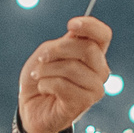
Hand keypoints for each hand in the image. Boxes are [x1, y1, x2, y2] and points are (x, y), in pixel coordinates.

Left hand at [17, 17, 111, 132]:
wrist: (29, 107)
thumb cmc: (40, 77)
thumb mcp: (47, 54)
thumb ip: (63, 44)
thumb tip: (74, 37)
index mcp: (93, 54)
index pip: (103, 35)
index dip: (91, 26)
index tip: (71, 25)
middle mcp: (99, 71)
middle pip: (88, 49)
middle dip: (58, 49)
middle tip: (41, 58)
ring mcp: (94, 89)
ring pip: (72, 68)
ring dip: (47, 69)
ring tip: (38, 75)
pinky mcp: (83, 104)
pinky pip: (62, 85)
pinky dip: (45, 83)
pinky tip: (43, 88)